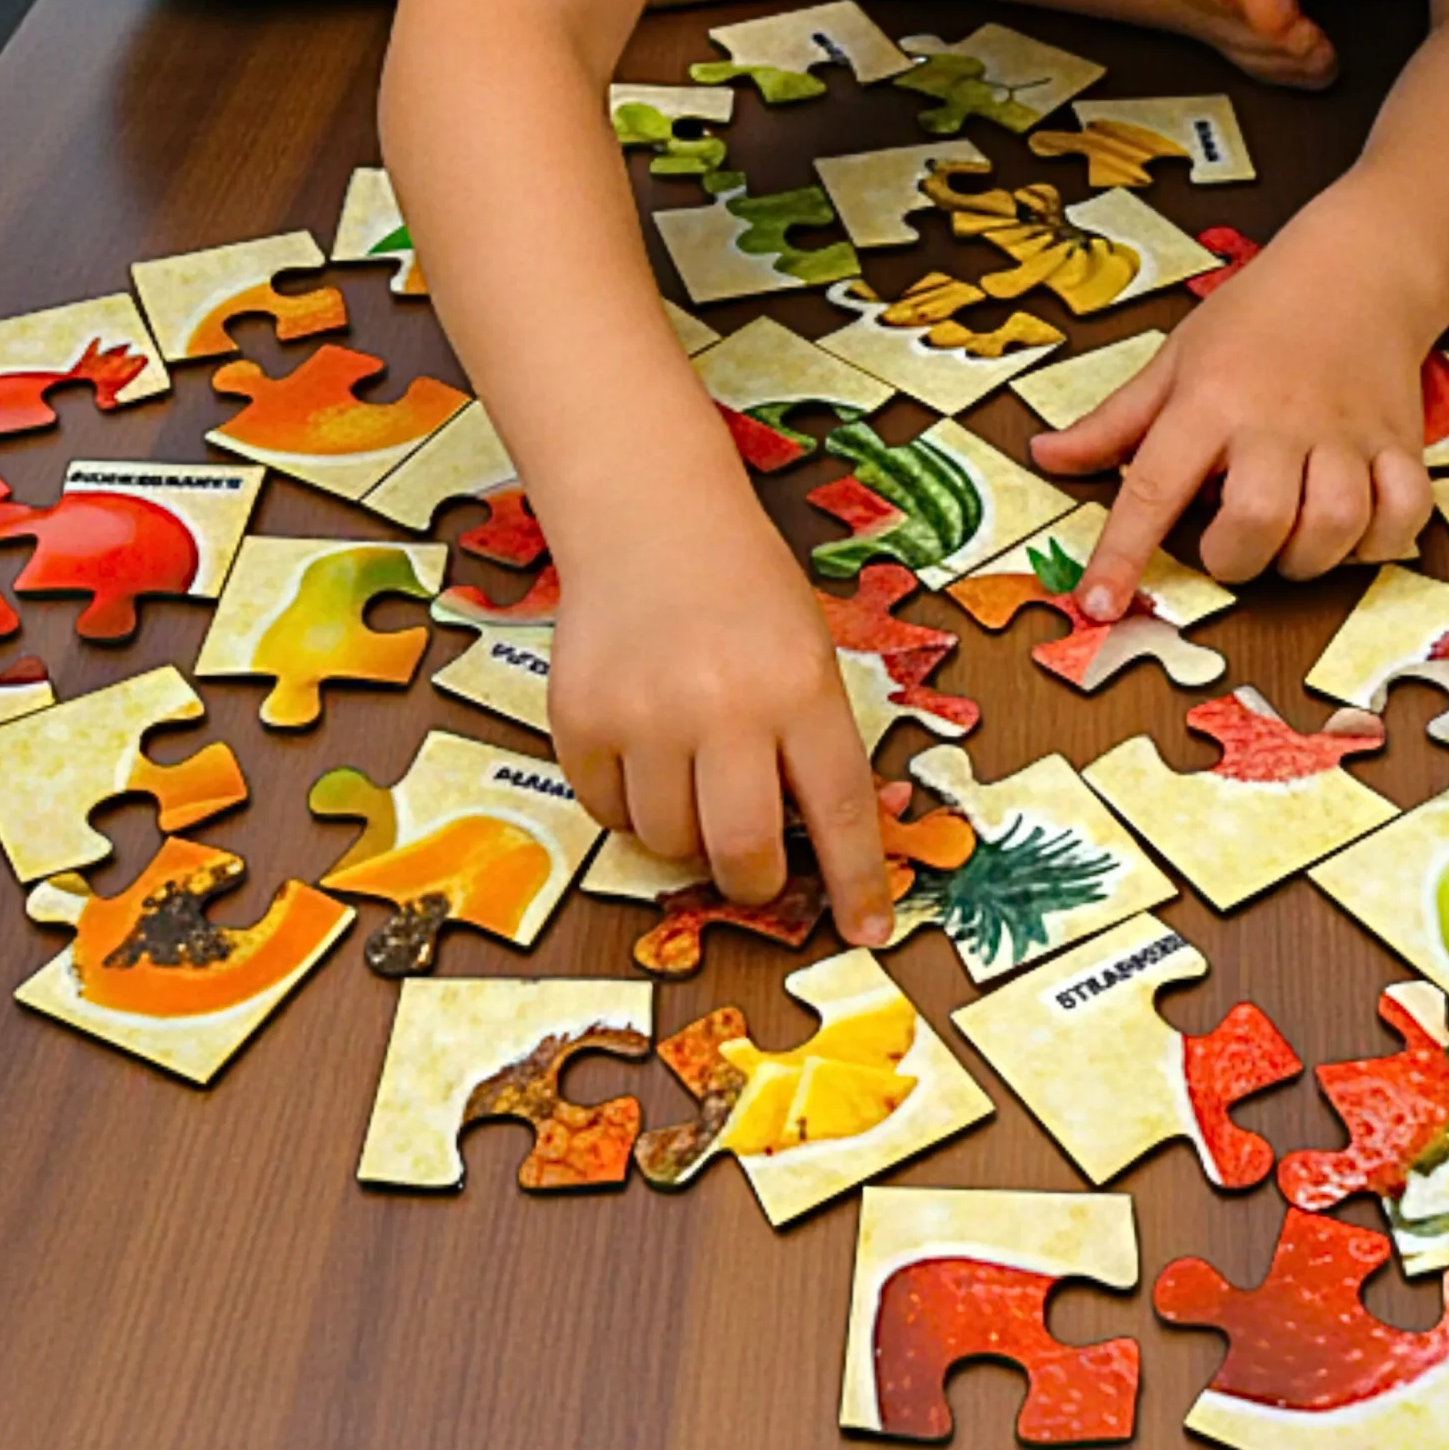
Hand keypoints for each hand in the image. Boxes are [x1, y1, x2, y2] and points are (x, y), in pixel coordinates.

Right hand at [545, 499, 892, 948]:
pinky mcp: (581, 718)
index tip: (867, 930)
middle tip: (753, 866)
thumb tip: (817, 846)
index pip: (840, 811)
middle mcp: (724, 705)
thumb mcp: (809, 651)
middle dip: (753, 879)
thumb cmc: (743, 589)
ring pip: (668, 841)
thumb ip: (814, 740)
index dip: (856, 881)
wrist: (650, 519)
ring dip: (685, 834)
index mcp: (800, 686)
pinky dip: (628, 803)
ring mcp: (645, 714)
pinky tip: (642, 748)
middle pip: (743, 850)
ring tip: (691, 772)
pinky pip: (607, 812)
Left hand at [1029, 241, 1435, 614]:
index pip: (1152, 488)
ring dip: (1305, 558)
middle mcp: (1276, 422)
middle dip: (1232, 561)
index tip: (1100, 604)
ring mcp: (1344, 435)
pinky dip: (1377, 541)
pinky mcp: (1399, 444)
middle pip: (1255, 522)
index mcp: (1208, 402)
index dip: (1122, 555)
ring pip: (1332, 528)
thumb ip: (1113, 422)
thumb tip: (1046, 456)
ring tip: (1287, 540)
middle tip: (1226, 546)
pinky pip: (1401, 516)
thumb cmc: (1254, 317)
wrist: (1355, 270)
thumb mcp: (1173, 359)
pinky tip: (1350, 531)